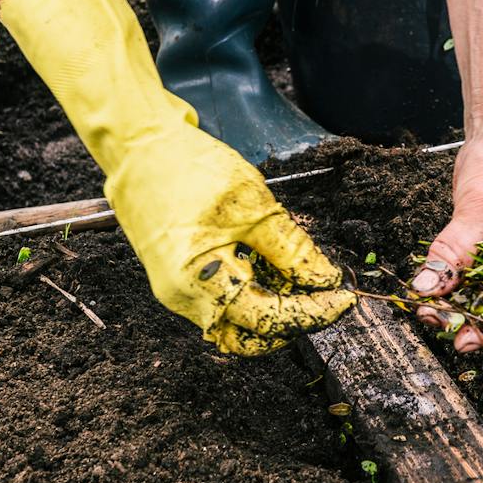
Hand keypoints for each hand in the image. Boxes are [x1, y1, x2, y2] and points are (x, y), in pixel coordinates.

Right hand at [109, 128, 353, 354]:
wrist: (139, 146)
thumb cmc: (188, 168)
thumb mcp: (253, 206)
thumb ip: (291, 249)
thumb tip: (324, 280)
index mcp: (198, 282)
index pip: (269, 318)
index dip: (312, 312)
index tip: (343, 298)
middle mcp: (182, 297)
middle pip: (250, 336)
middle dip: (292, 321)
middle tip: (324, 297)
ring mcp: (177, 290)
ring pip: (235, 323)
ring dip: (272, 311)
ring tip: (300, 281)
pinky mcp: (178, 278)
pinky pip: (222, 302)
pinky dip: (252, 294)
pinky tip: (272, 269)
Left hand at [410, 121, 482, 352]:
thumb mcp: (478, 208)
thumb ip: (453, 252)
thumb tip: (426, 288)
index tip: (464, 341)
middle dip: (474, 324)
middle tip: (439, 327)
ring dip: (462, 309)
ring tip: (431, 314)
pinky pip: (479, 278)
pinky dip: (458, 287)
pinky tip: (436, 295)